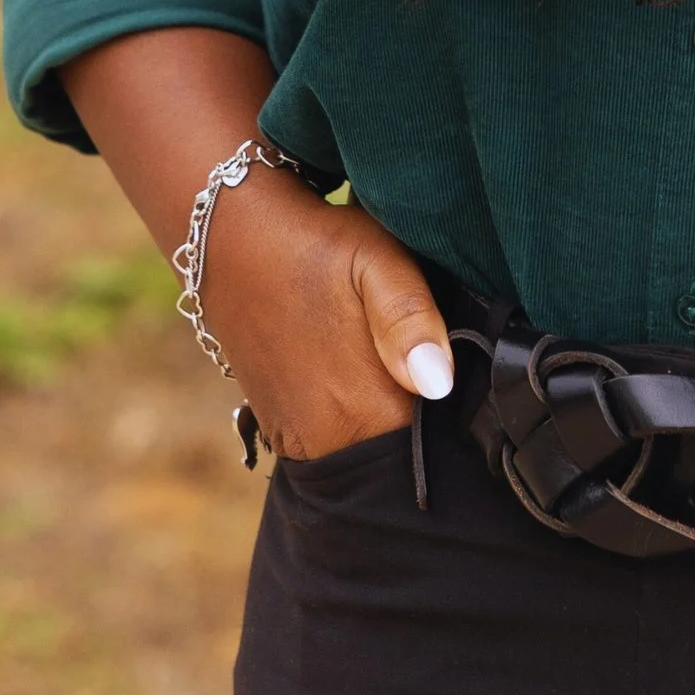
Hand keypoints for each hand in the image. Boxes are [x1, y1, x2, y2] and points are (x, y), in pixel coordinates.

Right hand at [196, 166, 458, 460]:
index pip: (437, 445)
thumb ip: (410, 319)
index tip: (466, 381)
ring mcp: (296, 443)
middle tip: (427, 360)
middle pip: (401, 452)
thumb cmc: (314, 245)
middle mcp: (326, 443)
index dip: (458, 417)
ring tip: (389, 360)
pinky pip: (332, 442)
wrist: (228, 241)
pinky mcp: (277, 431)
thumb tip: (439, 383)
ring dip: (384, 417)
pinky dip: (351, 416)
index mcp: (364, 411)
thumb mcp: (376, 261)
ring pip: (366, 448)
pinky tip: (355, 369)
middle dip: (424, 419)